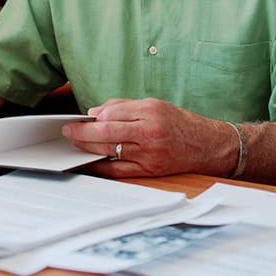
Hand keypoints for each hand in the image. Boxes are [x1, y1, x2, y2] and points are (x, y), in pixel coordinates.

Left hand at [62, 98, 233, 177]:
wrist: (207, 145)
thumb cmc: (178, 122)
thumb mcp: (153, 104)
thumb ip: (122, 107)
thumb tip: (95, 113)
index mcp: (149, 111)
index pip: (111, 113)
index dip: (91, 117)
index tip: (78, 118)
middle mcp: (149, 132)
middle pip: (106, 133)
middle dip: (82, 132)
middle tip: (68, 131)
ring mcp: (149, 153)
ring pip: (109, 151)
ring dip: (88, 148)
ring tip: (76, 143)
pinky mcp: (150, 170)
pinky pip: (118, 171)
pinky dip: (100, 167)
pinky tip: (89, 162)